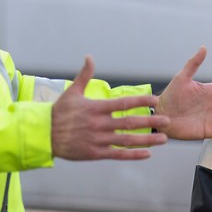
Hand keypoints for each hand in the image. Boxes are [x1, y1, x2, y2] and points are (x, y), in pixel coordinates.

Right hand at [51, 56, 166, 160]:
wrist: (44, 134)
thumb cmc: (59, 112)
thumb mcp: (72, 92)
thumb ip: (84, 75)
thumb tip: (89, 57)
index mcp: (96, 108)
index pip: (123, 103)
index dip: (141, 101)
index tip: (155, 101)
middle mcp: (99, 124)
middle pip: (130, 122)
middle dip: (150, 121)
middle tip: (167, 120)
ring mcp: (98, 140)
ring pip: (127, 140)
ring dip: (147, 140)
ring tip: (163, 139)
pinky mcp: (95, 153)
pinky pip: (117, 154)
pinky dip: (133, 155)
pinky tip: (147, 154)